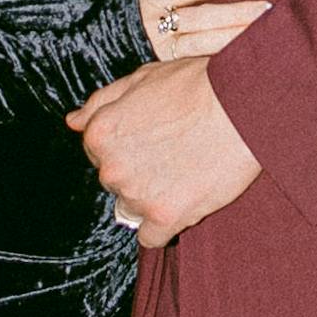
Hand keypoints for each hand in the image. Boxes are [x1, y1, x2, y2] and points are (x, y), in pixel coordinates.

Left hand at [68, 52, 263, 243]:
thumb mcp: (143, 79)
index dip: (128, 146)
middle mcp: (111, 168)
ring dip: (152, 198)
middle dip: (138, 172)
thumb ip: (103, 102)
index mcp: (101, 133)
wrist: (243, 105)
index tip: (154, 140)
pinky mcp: (165, 217)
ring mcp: (137, 195)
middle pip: (116, 183)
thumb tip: (74, 121)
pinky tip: (184, 203)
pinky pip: (152, 238)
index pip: (99, 153)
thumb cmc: (198, 86)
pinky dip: (165, 226)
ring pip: (133, 209)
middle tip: (174, 154)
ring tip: (185, 174)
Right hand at [141, 0, 267, 63]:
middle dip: (235, 13)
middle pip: (201, 18)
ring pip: (204, 43)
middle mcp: (158, 23)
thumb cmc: (150, 5)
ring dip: (235, 37)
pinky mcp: (175, 65)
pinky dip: (226, 56)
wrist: (125, 39)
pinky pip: (203, 62)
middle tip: (266, 8)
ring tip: (265, 30)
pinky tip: (249, 50)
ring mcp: (166, 47)